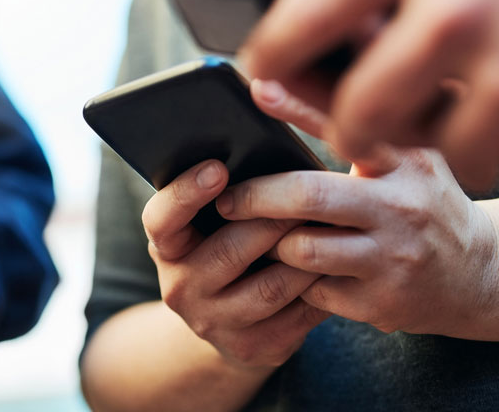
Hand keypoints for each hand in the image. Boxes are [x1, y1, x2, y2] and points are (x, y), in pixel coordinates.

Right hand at [142, 160, 328, 368]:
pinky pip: (296, 317)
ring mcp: (214, 322)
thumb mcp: (207, 223)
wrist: (227, 321)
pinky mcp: (252, 347)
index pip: (161, 219)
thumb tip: (258, 150)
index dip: (186, 193)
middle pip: (229, 251)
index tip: (218, 167)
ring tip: (331, 230)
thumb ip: (222, 194)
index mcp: (166, 247)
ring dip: (305, 257)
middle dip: (273, 221)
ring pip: (270, 287)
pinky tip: (337, 267)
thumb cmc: (225, 246)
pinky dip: (320, 288)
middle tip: (309, 196)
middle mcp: (180, 287)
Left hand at [217, 79, 497, 337]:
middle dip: (255, 197)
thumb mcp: (405, 159)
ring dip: (273, 244)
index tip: (257, 90)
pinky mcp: (381, 303)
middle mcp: (401, 207)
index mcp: (404, 161)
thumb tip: (291, 87)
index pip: (345, 127)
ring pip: (301, 249)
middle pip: (308, 196)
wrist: (480, 275)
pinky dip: (295, 282)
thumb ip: (358, 130)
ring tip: (267, 238)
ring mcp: (392, 258)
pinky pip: (311, 290)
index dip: (296, 107)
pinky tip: (298, 273)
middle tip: (227, 200)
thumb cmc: (424, 205)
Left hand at [240, 0, 498, 187]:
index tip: (260, 73)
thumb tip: (312, 33)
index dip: (270, 61)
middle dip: (346, 131)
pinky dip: (494, 140)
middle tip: (348, 133)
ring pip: (440, 144)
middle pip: (364, 109)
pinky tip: (486, 110)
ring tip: (425, 127)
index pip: (305, 22)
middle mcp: (458, 2)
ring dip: (428, 143)